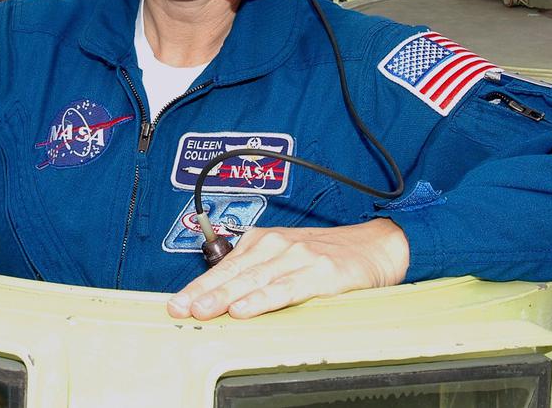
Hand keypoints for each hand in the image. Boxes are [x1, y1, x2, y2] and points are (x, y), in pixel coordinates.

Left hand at [166, 218, 409, 319]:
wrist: (375, 246)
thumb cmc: (328, 257)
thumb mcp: (287, 258)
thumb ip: (257, 272)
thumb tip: (221, 298)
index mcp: (264, 241)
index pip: (224, 267)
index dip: (198, 286)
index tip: (176, 303)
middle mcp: (278, 245)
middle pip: (234, 273)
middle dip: (204, 292)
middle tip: (180, 308)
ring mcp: (300, 257)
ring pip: (256, 280)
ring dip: (227, 296)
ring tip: (205, 310)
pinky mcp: (322, 273)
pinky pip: (287, 289)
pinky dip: (264, 300)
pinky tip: (246, 309)